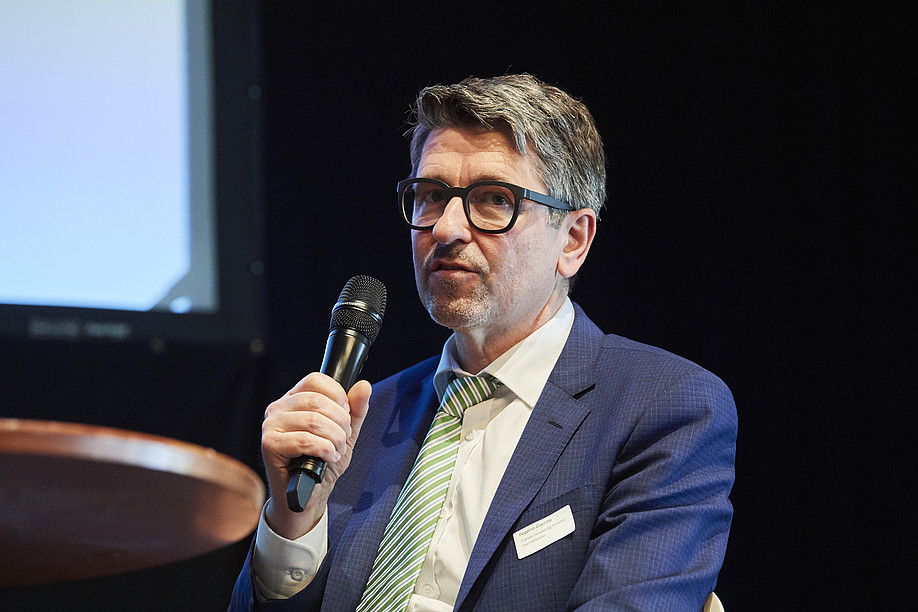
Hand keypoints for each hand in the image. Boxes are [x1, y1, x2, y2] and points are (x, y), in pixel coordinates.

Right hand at [260, 372, 371, 539]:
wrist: (309, 496)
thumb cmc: (322, 463)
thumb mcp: (346, 433)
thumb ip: (356, 410)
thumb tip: (364, 386)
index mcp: (294, 400)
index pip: (316, 380)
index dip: (338, 396)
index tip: (344, 416)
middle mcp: (278, 409)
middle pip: (318, 400)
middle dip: (341, 423)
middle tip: (342, 440)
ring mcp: (271, 426)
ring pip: (313, 420)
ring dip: (334, 439)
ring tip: (336, 451)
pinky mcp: (270, 445)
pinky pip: (305, 440)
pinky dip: (324, 450)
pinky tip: (327, 458)